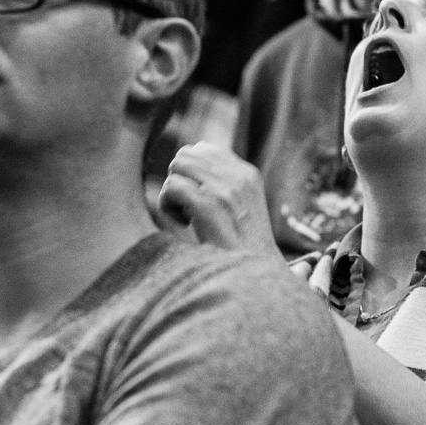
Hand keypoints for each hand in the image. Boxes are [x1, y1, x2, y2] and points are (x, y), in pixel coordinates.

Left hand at [158, 142, 283, 261]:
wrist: (258, 275)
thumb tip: (189, 172)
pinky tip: (183, 225)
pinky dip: (167, 206)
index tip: (197, 198)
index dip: (191, 172)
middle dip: (179, 178)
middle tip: (187, 207)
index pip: (206, 149)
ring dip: (173, 190)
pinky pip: (171, 187)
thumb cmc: (244, 250)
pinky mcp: (208, 204)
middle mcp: (238, 176)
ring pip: (177, 166)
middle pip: (187, 154)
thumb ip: (225, 186)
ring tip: (185, 215)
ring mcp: (224, 189)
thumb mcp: (244, 209)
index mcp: (248, 174)